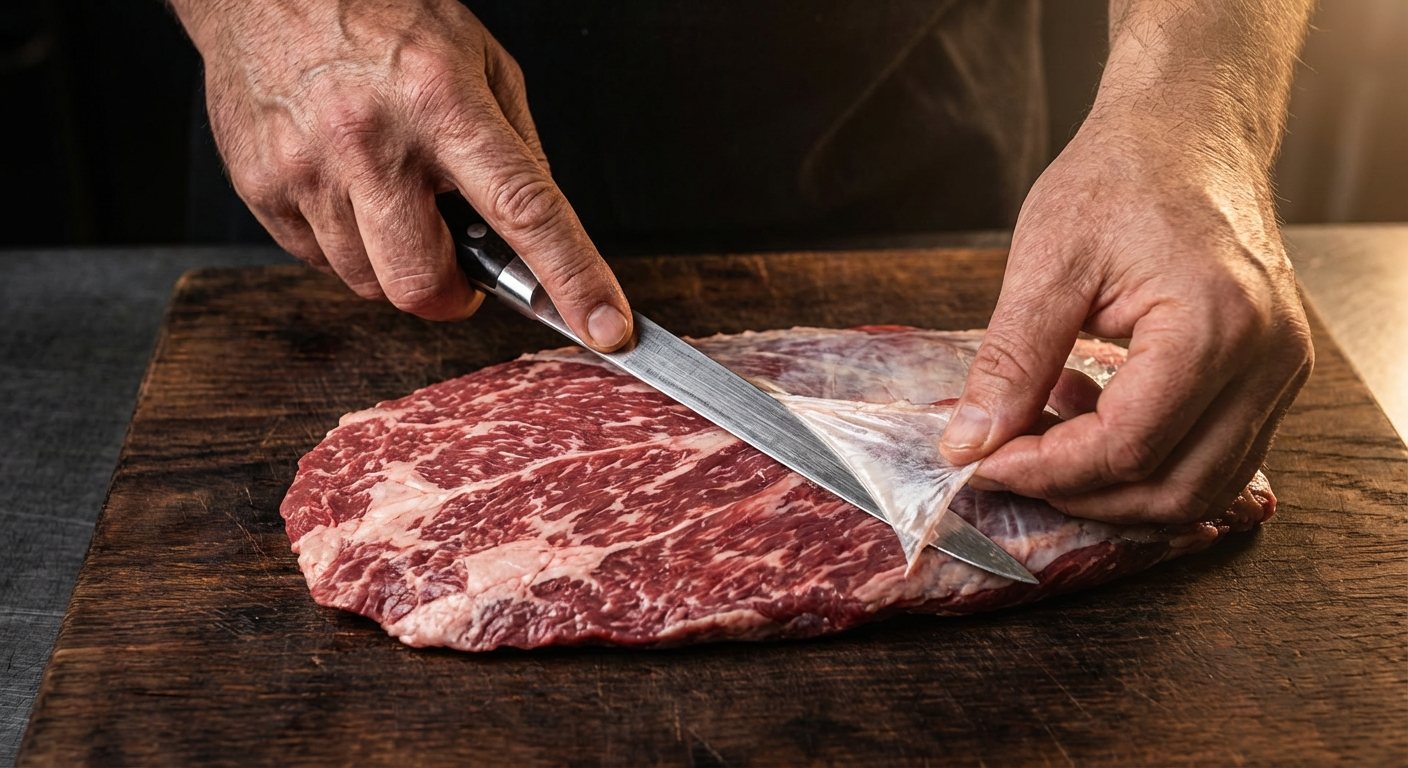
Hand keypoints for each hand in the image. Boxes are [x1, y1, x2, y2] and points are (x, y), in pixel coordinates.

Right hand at [170, 0, 631, 349]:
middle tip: (458, 258)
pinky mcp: (262, 188)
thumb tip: (540, 230)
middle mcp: (372, 139)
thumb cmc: (377, 12)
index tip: (604, 325)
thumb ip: (516, 147)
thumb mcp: (477, 58)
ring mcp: (308, 168)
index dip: (571, 277)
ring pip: (369, 282)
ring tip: (389, 195)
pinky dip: (345, 243)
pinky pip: (318, 261)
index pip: (524, 209)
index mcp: (442, 101)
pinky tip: (346, 187)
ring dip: (394, 261)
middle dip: (452, 291)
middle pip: (424, 282)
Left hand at [938, 112, 1312, 523]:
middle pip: (1171, 489)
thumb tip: (969, 443)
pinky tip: (1091, 414)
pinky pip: (1215, 457)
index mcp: (1214, 325)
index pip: (1125, 448)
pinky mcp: (1272, 376)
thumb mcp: (1046, 262)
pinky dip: (1148, 462)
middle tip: (1006, 462)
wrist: (1188, 130)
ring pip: (1200, 489)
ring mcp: (1281, 372)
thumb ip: (1009, 363)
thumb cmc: (1122, 175)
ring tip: (1048, 431)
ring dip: (1114, 487)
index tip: (980, 462)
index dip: (1043, 470)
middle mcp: (1267, 359)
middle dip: (1078, 493)